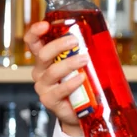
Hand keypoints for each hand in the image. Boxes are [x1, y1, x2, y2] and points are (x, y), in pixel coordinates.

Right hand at [24, 21, 87, 136]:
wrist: (79, 111)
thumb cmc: (80, 85)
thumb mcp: (80, 65)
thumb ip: (84, 51)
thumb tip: (102, 34)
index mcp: (45, 60)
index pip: (33, 43)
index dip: (35, 32)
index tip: (45, 25)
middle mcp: (40, 71)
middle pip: (43, 54)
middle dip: (59, 45)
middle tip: (75, 41)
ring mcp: (43, 87)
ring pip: (52, 71)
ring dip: (70, 63)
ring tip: (85, 59)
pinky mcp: (49, 100)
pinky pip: (59, 90)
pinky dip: (71, 83)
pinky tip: (81, 78)